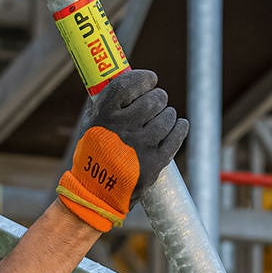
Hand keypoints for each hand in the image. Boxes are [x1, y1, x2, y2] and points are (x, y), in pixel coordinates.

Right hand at [55, 69, 187, 231]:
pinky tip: (178, 125)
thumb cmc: (94, 155)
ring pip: (168, 116)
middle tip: (157, 101)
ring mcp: (140, 146)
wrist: (96, 193)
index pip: (128, 84)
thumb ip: (109, 103)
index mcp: (104, 116)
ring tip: (162, 118)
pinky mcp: (155, 162)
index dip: (144, 78)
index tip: (150, 79)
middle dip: (158, 98)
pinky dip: (180, 127)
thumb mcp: (91, 125)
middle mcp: (122, 128)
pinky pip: (177, 135)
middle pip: (154, 99)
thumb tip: (128, 79)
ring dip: (168, 114)